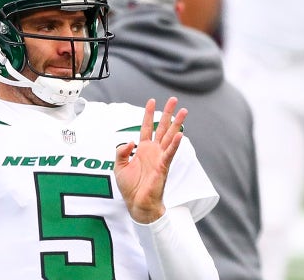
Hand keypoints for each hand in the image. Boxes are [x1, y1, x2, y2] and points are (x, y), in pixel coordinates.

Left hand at [114, 97, 186, 223]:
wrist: (137, 204)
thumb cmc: (129, 187)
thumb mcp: (119, 166)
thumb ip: (121, 151)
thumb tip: (129, 141)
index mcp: (142, 149)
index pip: (147, 127)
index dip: (149, 114)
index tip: (152, 101)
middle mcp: (153, 151)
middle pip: (162, 128)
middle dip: (168, 113)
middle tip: (174, 99)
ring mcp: (160, 158)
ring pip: (170, 137)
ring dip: (177, 124)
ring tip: (184, 111)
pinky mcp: (163, 167)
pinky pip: (170, 153)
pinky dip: (175, 144)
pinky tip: (180, 133)